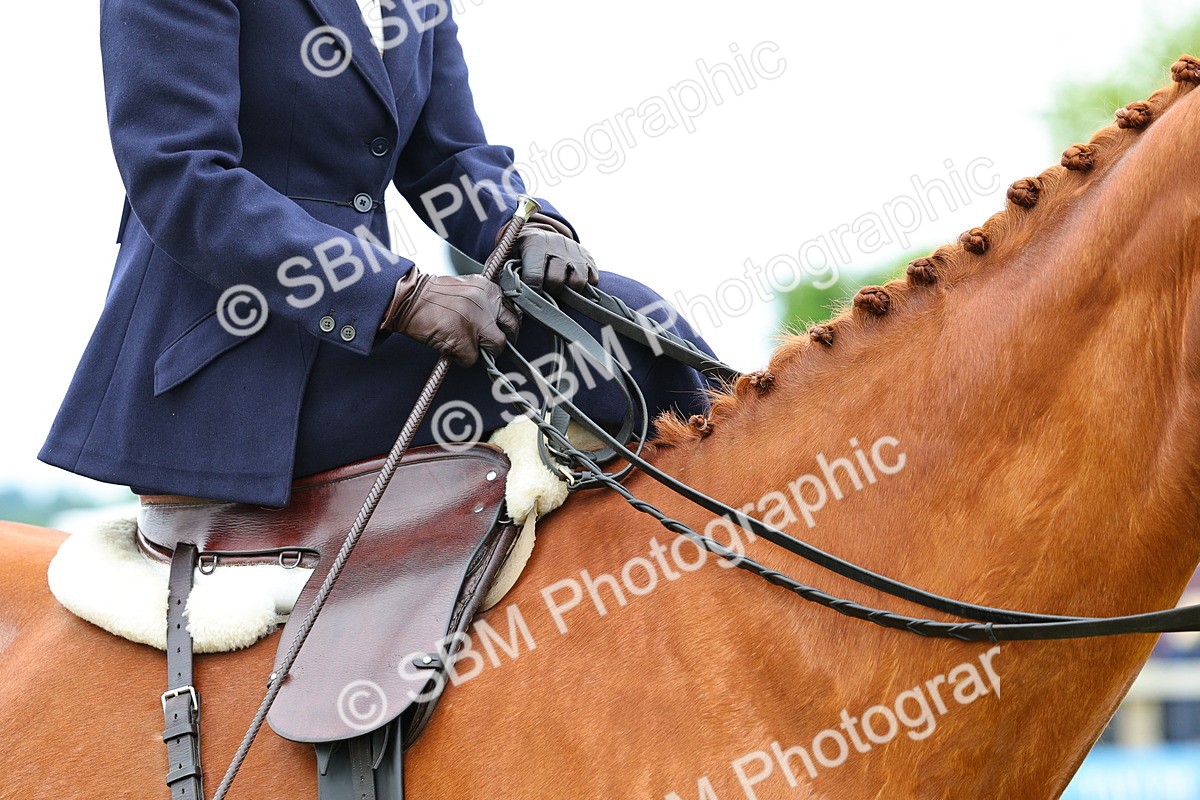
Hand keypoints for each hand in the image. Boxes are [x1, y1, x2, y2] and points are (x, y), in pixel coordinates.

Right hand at [381, 269, 519, 366]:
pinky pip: (472, 358)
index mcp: (489, 290)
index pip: (514, 310)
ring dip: (485, 350)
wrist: (409, 298)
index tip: (502, 329)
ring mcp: (477, 323)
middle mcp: (488, 304)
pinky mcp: (464, 341)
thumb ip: (485, 300)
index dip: (507, 323)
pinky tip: (451, 347)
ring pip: (497, 346)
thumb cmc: (433, 295)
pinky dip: (462, 358)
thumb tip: (497, 319)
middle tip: (493, 345)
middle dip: (503, 339)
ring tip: (468, 346)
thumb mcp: (468, 287)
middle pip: (512, 328)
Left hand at [514, 214, 598, 292]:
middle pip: (556, 281)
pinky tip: (570, 281)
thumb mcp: (509, 255)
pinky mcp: (588, 257)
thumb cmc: (522, 252)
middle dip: (549, 291)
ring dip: (568, 289)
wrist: (541, 233)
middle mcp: (557, 245)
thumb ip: (507, 274)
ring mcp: (575, 251)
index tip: (530, 298)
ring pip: (577, 282)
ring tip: (559, 288)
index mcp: (535, 244)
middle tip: (545, 290)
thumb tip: (511, 298)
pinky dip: (584, 285)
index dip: (532, 292)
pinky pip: (592, 280)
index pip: (534, 276)